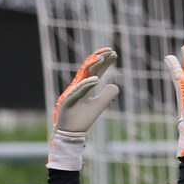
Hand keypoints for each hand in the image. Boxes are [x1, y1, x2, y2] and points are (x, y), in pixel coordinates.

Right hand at [48, 47, 119, 170]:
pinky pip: (78, 90)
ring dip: (92, 66)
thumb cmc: (82, 119)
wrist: (70, 133)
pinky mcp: (68, 101)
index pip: (97, 70)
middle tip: (110, 50)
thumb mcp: (99, 106)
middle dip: (99, 58)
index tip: (115, 53)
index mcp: (86, 87)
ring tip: (103, 58)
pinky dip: (86, 84)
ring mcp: (73, 93)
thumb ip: (107, 95)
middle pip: (90, 68)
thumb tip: (115, 85)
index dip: (105, 62)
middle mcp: (79, 87)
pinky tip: (96, 79)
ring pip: (83, 76)